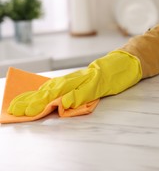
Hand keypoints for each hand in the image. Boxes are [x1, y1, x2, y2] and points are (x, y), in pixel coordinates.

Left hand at [8, 50, 141, 116]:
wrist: (128, 60)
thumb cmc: (111, 74)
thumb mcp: (92, 84)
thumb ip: (78, 92)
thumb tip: (62, 104)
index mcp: (76, 78)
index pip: (51, 87)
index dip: (34, 96)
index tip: (18, 106)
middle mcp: (79, 77)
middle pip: (53, 87)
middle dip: (35, 99)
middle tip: (20, 110)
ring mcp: (89, 78)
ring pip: (65, 87)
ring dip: (48, 98)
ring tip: (34, 108)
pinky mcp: (101, 81)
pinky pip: (86, 90)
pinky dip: (76, 96)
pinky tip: (66, 103)